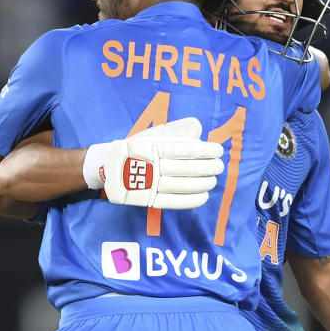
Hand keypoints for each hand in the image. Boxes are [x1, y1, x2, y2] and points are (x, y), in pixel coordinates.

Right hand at [84, 118, 223, 209]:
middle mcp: (153, 165)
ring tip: (214, 179)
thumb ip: (176, 131)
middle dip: (208, 167)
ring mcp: (150, 184)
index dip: (206, 150)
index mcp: (155, 147)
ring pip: (183, 185)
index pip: (187, 149)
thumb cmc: (137, 148)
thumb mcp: (153, 133)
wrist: (110, 167)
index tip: (218, 150)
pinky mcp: (149, 199)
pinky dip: (191, 200)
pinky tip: (204, 196)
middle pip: (188, 168)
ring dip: (203, 183)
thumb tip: (198, 129)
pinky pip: (174, 202)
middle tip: (219, 165)